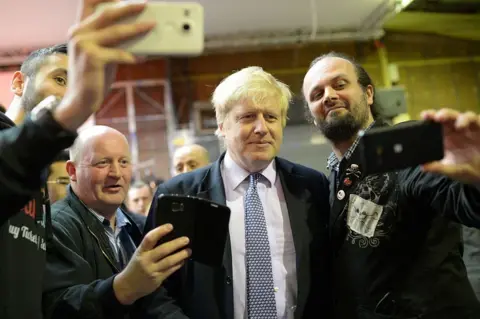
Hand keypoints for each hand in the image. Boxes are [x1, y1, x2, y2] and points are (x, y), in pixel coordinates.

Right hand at [53, 0, 154, 131]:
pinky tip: (142, 58)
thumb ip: (114, 40)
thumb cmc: (94, 76)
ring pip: (116, 31)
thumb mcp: (103, 53)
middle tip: (145, 4)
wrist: (80, 100)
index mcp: (80, 29)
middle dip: (128, 7)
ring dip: (137, 28)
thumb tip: (138, 29)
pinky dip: (132, 56)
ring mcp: (83, 44)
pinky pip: (118, 53)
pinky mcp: (91, 58)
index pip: (89, 2)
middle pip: (107, 13)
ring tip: (151, 26)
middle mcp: (78, 33)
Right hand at [113, 224, 190, 304]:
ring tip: (189, 251)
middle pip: (163, 250)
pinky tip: (183, 260)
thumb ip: (150, 247)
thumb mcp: (139, 254)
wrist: (128, 286)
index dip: (160, 231)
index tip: (170, 226)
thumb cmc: (136, 266)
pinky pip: (170, 270)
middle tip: (186, 239)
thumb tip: (167, 236)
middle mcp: (146, 260)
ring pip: (169, 261)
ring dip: (180, 255)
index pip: (149, 239)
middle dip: (176, 244)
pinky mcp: (158, 279)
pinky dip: (178, 264)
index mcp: (140, 252)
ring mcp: (152, 270)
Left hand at [421, 108, 479, 183]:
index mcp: (445, 138)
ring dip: (461, 118)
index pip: (436, 124)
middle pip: (449, 117)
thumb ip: (438, 168)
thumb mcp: (450, 170)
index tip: (424, 115)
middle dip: (443, 114)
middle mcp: (456, 131)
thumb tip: (423, 167)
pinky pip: (479, 121)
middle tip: (438, 117)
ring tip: (458, 126)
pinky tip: (472, 125)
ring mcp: (469, 130)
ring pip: (465, 116)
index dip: (430, 117)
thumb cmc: (465, 170)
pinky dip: (475, 120)